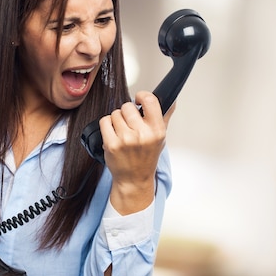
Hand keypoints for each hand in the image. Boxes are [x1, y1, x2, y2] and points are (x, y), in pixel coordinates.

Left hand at [99, 91, 173, 214]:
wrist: (134, 179)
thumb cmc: (147, 158)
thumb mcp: (160, 138)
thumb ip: (165, 116)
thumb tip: (171, 99)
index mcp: (156, 131)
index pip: (150, 100)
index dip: (141, 96)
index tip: (138, 100)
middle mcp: (142, 135)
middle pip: (127, 106)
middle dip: (127, 112)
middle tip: (130, 124)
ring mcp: (125, 140)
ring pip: (115, 113)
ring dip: (117, 120)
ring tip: (122, 131)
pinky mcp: (111, 144)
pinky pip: (105, 121)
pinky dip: (107, 125)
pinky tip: (113, 134)